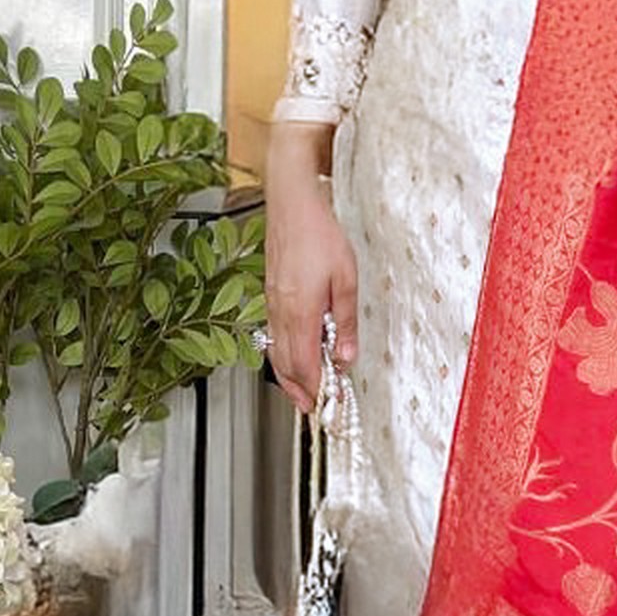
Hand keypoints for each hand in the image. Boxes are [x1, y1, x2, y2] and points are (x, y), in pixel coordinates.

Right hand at [263, 129, 358, 411]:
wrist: (292, 205)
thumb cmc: (319, 236)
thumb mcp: (345, 281)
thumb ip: (345, 323)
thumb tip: (346, 357)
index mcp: (300, 313)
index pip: (304, 365)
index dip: (315, 390)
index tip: (328, 405)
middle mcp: (280, 313)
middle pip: (285, 365)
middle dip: (298, 391)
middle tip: (312, 410)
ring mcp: (272, 304)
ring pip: (276, 352)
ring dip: (289, 376)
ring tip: (302, 392)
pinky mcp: (271, 296)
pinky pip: (274, 335)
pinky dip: (283, 355)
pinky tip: (294, 356)